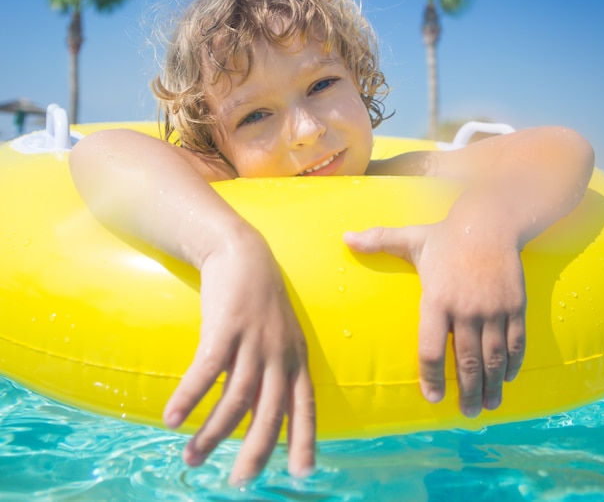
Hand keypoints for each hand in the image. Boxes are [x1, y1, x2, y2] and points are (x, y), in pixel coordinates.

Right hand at [163, 228, 315, 483]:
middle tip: (240, 483)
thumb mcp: (280, 331)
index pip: (305, 405)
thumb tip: (261, 406)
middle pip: (271, 412)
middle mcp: (279, 352)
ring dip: (213, 432)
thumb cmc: (258, 296)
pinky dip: (190, 397)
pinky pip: (207, 371)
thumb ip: (275, 366)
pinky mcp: (225, 326)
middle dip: (256, 452)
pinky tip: (172, 418)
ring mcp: (253, 339)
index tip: (301, 474)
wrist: (240, 251)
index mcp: (295, 355)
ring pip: (236, 398)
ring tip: (193, 458)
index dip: (304, 439)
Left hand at [344, 221, 525, 417]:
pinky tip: (506, 378)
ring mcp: (493, 310)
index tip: (432, 397)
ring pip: (492, 358)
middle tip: (466, 413)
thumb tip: (344, 238)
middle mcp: (465, 309)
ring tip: (488, 406)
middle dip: (467, 392)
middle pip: (466, 362)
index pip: (431, 349)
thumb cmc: (445, 235)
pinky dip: (512, 364)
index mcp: (436, 298)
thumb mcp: (410, 238)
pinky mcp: (515, 306)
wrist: (489, 223)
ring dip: (491, 386)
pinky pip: (515, 343)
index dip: (432, 378)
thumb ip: (378, 240)